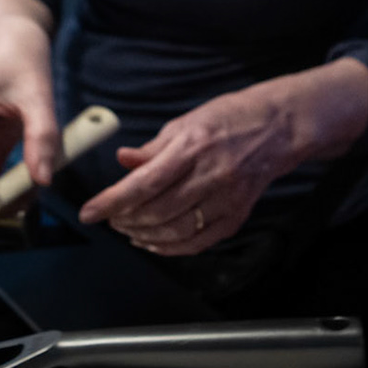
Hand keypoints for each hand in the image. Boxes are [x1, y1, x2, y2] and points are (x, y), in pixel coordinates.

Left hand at [77, 83, 301, 256]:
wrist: (278, 128)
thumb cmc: (228, 119)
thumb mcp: (186, 122)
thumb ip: (153, 148)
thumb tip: (122, 161)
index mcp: (192, 147)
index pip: (143, 183)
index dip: (111, 201)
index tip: (89, 212)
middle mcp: (210, 175)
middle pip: (156, 211)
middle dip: (124, 220)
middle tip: (108, 219)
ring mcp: (226, 199)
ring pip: (175, 231)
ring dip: (144, 235)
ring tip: (127, 230)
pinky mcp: (237, 215)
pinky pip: (198, 242)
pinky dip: (171, 247)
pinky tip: (154, 242)